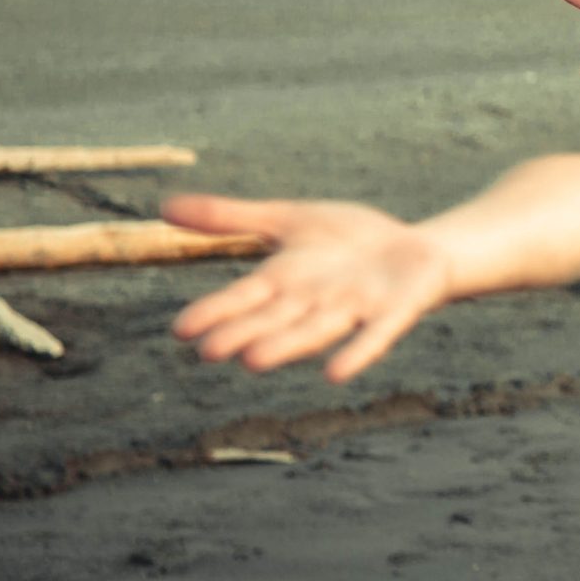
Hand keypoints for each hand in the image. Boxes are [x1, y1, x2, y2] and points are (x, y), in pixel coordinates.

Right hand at [165, 195, 453, 382]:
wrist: (416, 250)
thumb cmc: (348, 242)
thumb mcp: (288, 220)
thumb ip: (231, 218)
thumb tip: (163, 207)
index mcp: (284, 281)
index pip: (243, 297)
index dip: (215, 313)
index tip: (180, 330)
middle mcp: (312, 302)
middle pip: (273, 319)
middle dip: (244, 334)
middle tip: (210, 352)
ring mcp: (352, 310)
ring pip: (314, 331)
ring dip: (286, 346)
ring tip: (253, 361)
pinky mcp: (393, 313)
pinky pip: (373, 336)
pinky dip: (356, 352)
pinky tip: (336, 373)